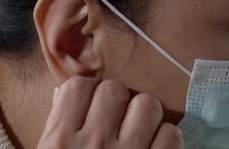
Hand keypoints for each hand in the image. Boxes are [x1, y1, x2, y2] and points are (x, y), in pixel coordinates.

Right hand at [37, 77, 182, 148]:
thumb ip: (57, 126)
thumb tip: (67, 94)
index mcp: (60, 141)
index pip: (78, 86)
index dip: (86, 94)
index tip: (89, 106)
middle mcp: (93, 144)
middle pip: (114, 89)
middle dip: (116, 102)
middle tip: (115, 119)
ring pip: (147, 104)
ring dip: (145, 116)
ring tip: (139, 130)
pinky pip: (172, 134)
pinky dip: (166, 140)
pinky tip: (155, 148)